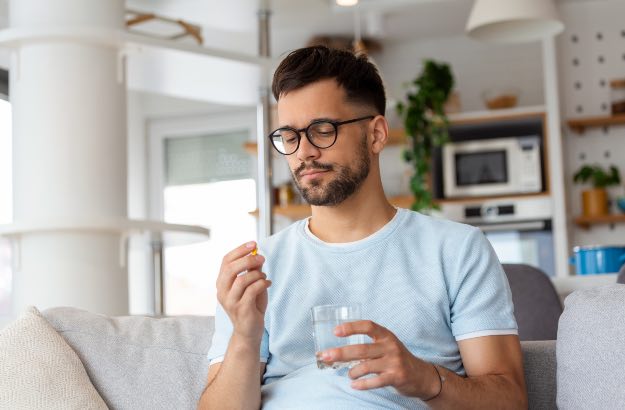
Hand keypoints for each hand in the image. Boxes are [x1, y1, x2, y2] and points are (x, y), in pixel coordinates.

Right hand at [216, 241, 270, 341]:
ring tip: (264, 276)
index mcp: (222, 283)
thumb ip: (251, 271)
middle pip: (231, 268)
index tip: (254, 244)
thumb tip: (256, 254)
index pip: (226, 261)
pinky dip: (262, 283)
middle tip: (262, 258)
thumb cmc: (250, 305)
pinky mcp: (241, 309)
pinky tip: (268, 283)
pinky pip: (252, 290)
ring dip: (257, 274)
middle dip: (248, 260)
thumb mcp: (251, 285)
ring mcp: (230, 301)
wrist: (249, 331)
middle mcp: (222, 291)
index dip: (240, 250)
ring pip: (242, 280)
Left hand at [318, 320, 439, 398]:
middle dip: (341, 353)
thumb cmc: (397, 358)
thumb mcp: (386, 345)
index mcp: (386, 335)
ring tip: (349, 374)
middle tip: (325, 356)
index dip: (351, 327)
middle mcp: (390, 346)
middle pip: (362, 349)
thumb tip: (339, 350)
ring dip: (352, 371)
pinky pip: (374, 381)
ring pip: (366, 366)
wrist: (421, 375)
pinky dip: (362, 384)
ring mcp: (394, 362)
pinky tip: (354, 385)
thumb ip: (368, 345)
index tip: (336, 331)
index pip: (368, 326)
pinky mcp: (396, 377)